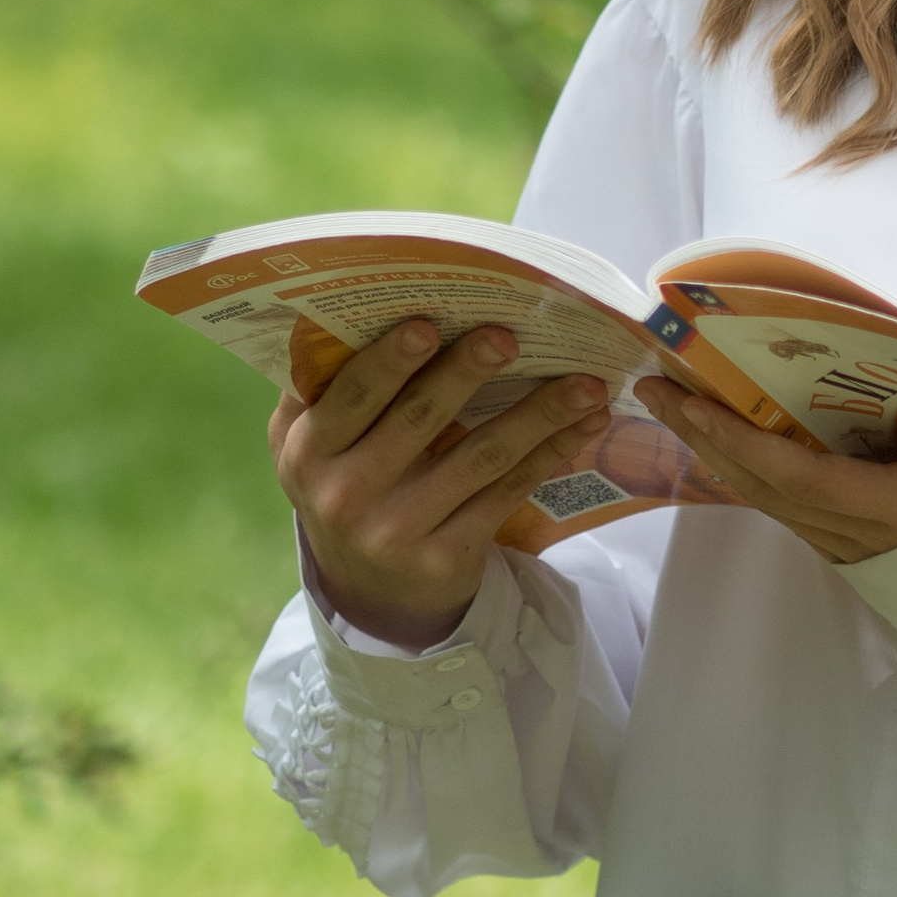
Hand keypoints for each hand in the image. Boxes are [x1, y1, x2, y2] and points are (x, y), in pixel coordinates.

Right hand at [270, 318, 612, 647]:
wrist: (370, 587)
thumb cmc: (346, 480)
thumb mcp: (310, 442)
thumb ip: (318, 384)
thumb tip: (347, 309)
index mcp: (309, 452)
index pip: (351, 397)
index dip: (389, 361)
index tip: (428, 323)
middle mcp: (346, 494)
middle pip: (419, 420)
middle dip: (467, 372)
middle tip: (509, 335)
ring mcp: (396, 531)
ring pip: (480, 458)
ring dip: (539, 414)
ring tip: (586, 383)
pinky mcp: (445, 555)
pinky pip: (508, 492)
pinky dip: (552, 453)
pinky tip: (588, 423)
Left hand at [635, 380, 896, 563]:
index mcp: (893, 512)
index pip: (800, 476)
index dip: (744, 441)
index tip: (696, 403)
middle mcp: (856, 532)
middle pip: (763, 484)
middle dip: (703, 436)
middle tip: (653, 386)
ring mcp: (846, 541)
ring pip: (765, 496)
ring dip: (714, 451)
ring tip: (673, 403)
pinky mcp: (845, 542)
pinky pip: (781, 503)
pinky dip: (744, 468)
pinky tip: (721, 441)